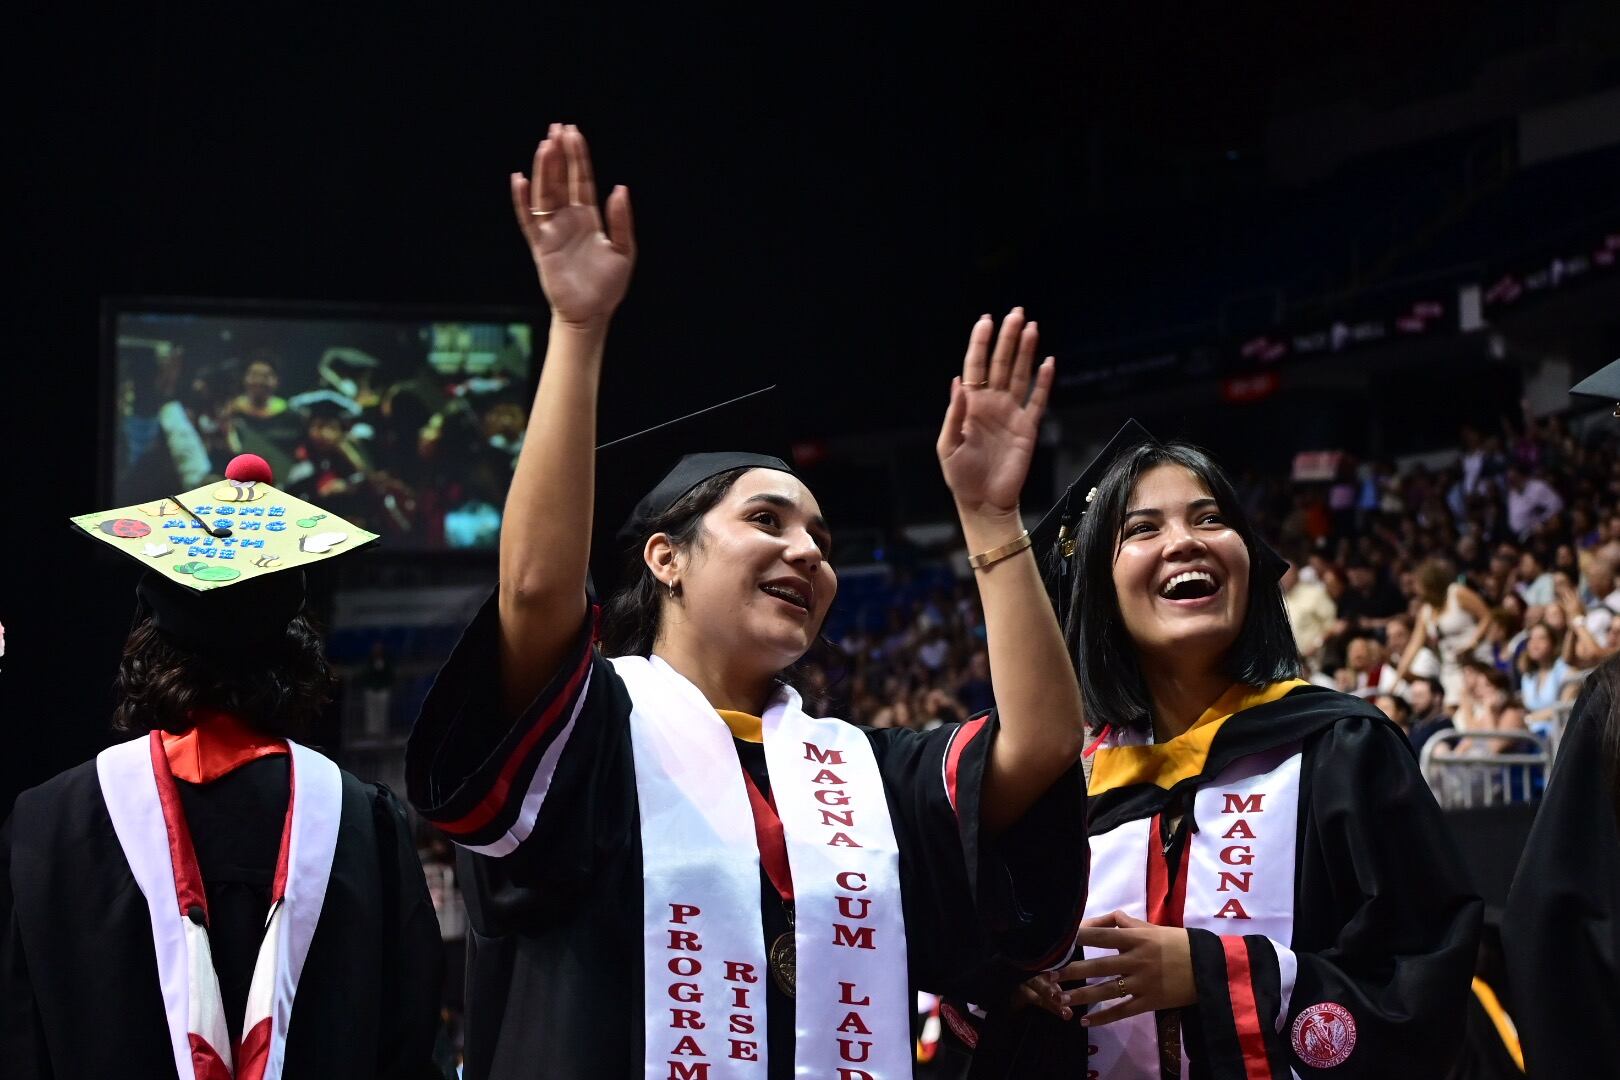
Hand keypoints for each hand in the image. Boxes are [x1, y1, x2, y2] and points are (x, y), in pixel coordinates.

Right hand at [509, 124, 635, 330]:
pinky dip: (522, 200)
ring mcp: (552, 231)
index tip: (573, 132)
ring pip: (545, 193)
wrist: (591, 313)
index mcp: (589, 218)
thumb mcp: (624, 251)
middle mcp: (568, 219)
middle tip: (556, 128)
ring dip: (544, 170)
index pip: (582, 179)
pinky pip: (528, 219)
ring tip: (544, 145)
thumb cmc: (608, 285)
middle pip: (561, 180)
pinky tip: (520, 180)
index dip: (578, 156)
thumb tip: (619, 188)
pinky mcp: (541, 246)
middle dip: (559, 154)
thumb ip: (621, 221)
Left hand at [936, 309, 1053, 522]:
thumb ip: (954, 415)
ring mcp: (1011, 413)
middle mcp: (992, 403)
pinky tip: (1048, 362)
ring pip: (1021, 375)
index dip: (980, 343)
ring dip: (1027, 352)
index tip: (986, 320)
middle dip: (1008, 338)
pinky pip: (1037, 400)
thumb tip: (958, 383)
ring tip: (1032, 328)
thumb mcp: (948, 446)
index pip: (975, 366)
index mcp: (969, 405)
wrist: (984, 501)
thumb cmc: (961, 476)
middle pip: (1001, 363)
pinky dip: (1044, 382)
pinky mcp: (1028, 427)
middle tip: (1016, 314)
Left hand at [1044, 911, 1195, 1025]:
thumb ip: (1123, 923)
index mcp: (1136, 938)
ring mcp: (1143, 982)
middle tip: (1050, 975)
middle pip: (1098, 965)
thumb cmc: (1176, 943)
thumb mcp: (1151, 927)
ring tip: (1061, 999)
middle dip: (1072, 970)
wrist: (1207, 967)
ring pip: (1107, 990)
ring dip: (1082, 995)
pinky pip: (1123, 1011)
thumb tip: (1097, 921)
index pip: (1102, 935)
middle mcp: (1137, 959)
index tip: (1059, 941)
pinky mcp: (1150, 1002)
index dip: (1079, 937)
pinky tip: (1086, 1021)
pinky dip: (1104, 1017)